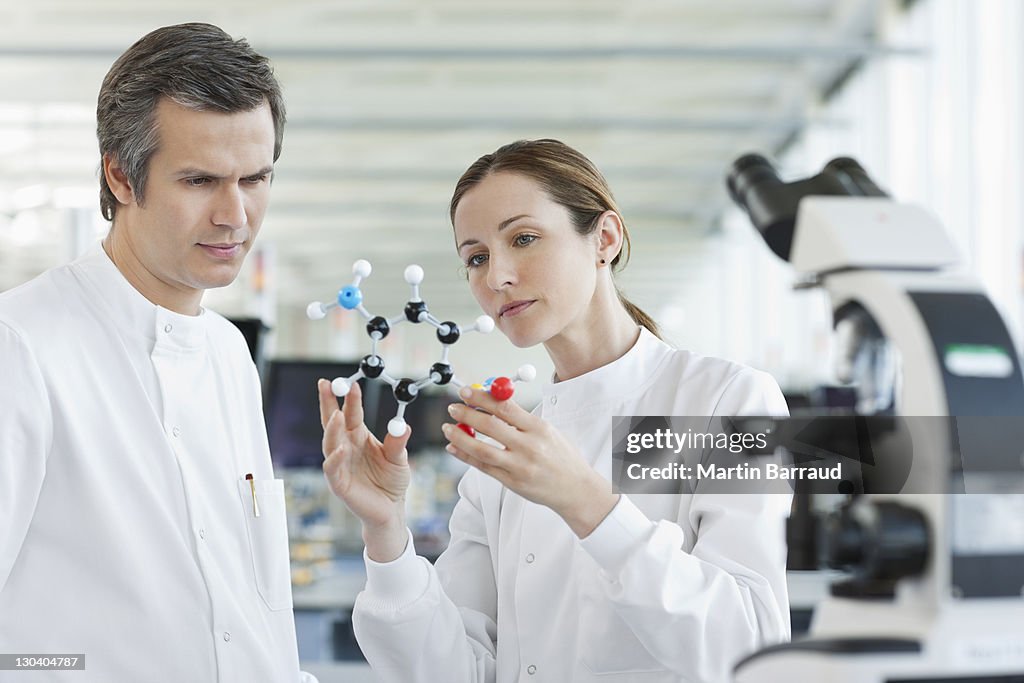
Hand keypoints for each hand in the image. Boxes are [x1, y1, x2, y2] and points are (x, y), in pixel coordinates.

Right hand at [319, 379, 410, 560]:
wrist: (390, 509)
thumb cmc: (391, 481)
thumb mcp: (399, 458)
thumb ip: (398, 443)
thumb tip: (403, 425)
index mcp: (358, 437)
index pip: (350, 413)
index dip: (349, 398)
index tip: (351, 383)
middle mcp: (345, 447)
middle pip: (332, 422)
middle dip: (327, 403)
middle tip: (325, 385)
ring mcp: (339, 464)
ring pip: (329, 443)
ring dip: (331, 429)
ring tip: (336, 415)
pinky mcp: (339, 483)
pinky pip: (332, 469)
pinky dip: (335, 459)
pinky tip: (341, 450)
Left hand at [443, 387, 619, 537]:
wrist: (575, 489)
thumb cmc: (562, 456)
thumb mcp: (548, 430)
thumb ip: (520, 418)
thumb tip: (492, 400)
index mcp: (539, 428)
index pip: (505, 407)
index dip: (482, 397)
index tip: (467, 392)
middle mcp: (529, 446)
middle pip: (490, 426)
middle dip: (467, 414)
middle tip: (453, 407)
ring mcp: (519, 466)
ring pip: (482, 449)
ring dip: (460, 437)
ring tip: (448, 427)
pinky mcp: (512, 482)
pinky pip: (483, 467)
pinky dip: (466, 456)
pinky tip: (454, 448)